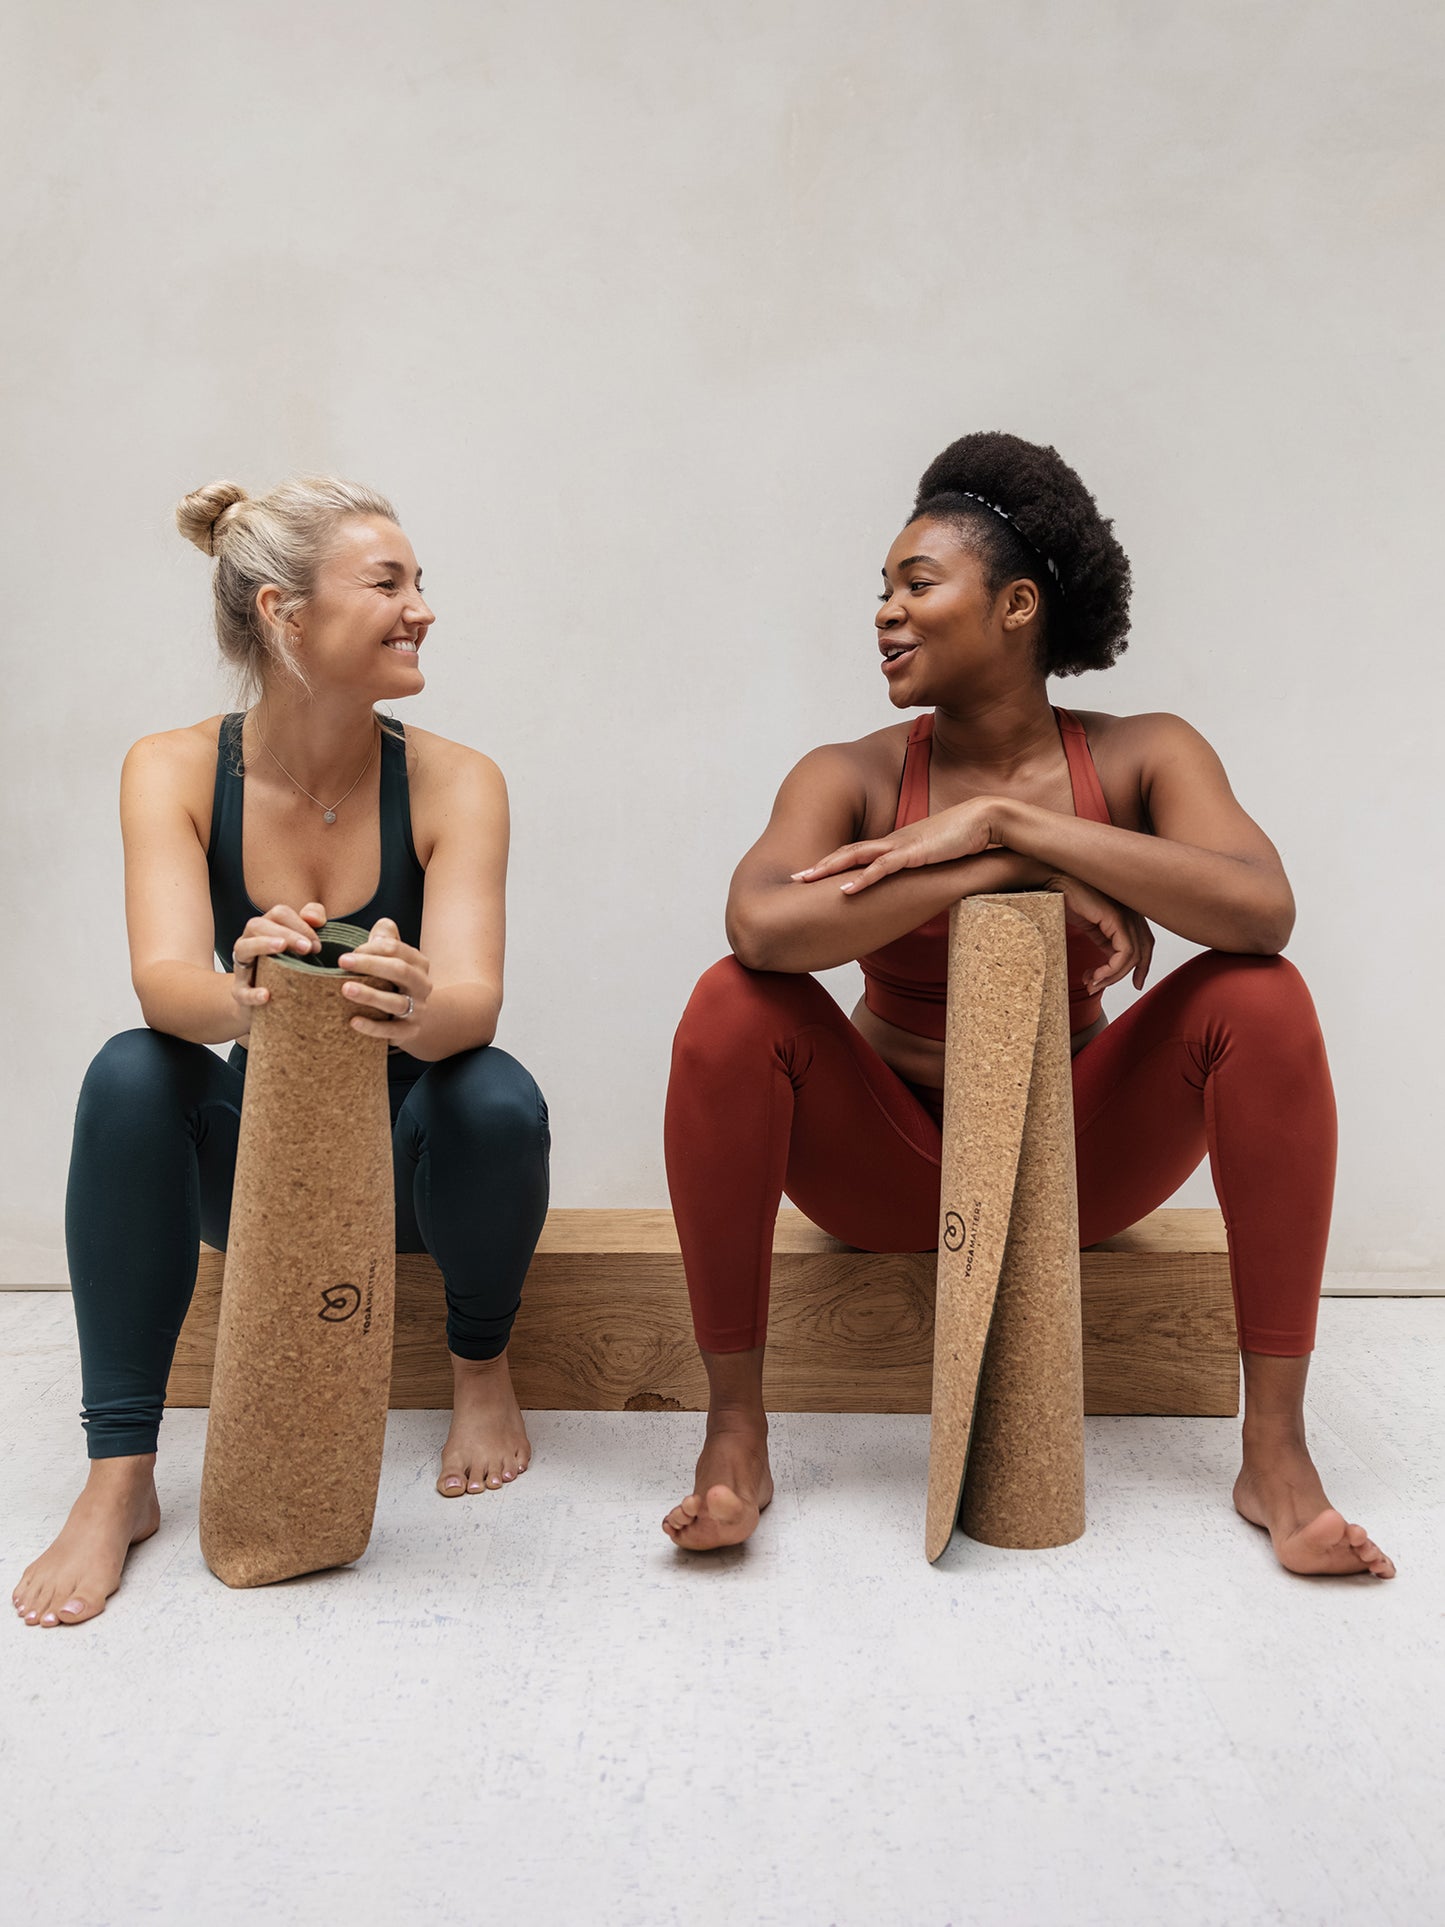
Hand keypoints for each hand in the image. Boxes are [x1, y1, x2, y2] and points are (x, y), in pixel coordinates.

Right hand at [230, 901, 326, 1030]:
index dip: (300, 924)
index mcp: (267, 928)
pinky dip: (252, 993)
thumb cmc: (289, 965)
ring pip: (243, 948)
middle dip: (285, 932)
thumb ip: (313, 921)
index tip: (317, 945)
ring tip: (281, 947)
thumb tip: (315, 918)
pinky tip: (266, 995)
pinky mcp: (240, 992)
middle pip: (258, 925)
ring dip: (262, 945)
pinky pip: (241, 991)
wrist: (267, 1002)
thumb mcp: (304, 941)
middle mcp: (250, 941)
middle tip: (307, 948)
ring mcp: (242, 966)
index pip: (279, 914)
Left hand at [337, 917, 431, 1040]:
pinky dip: (372, 1027)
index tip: (348, 952)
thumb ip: (386, 938)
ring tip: (346, 989)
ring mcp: (418, 1009)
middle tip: (342, 962)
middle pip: (400, 971)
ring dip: (370, 995)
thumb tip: (382, 924)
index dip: (372, 948)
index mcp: (418, 963)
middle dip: (370, 964)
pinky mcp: (410, 1031)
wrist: (415, 1017)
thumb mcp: (394, 958)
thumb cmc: (394, 981)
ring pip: (396, 1002)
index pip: (397, 949)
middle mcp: (422, 985)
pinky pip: (392, 1030)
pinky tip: (353, 1021)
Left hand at [791, 799, 1001, 894]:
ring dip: (828, 869)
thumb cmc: (968, 838)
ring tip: (804, 879)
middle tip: (795, 877)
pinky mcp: (914, 854)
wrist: (987, 819)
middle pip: (848, 852)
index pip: (859, 853)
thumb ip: (925, 869)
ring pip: (856, 857)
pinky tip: (844, 889)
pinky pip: (882, 868)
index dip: (834, 862)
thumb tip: (918, 884)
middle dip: (819, 865)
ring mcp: (902, 846)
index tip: (814, 873)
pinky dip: (861, 879)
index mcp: (897, 843)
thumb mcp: (939, 857)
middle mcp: (893, 841)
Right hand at [1044, 873, 1153, 992]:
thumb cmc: (1068, 899)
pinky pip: (1125, 952)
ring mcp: (1126, 913)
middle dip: (1127, 974)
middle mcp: (1132, 911)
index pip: (1145, 943)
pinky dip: (1112, 969)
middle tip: (1101, 986)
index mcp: (1128, 912)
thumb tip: (1110, 965)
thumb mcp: (1092, 927)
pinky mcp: (1116, 918)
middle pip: (1144, 950)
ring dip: (1112, 976)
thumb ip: (1106, 942)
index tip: (1135, 984)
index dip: (1143, 966)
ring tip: (1092, 982)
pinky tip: (1096, 974)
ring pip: (1133, 956)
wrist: (1054, 884)